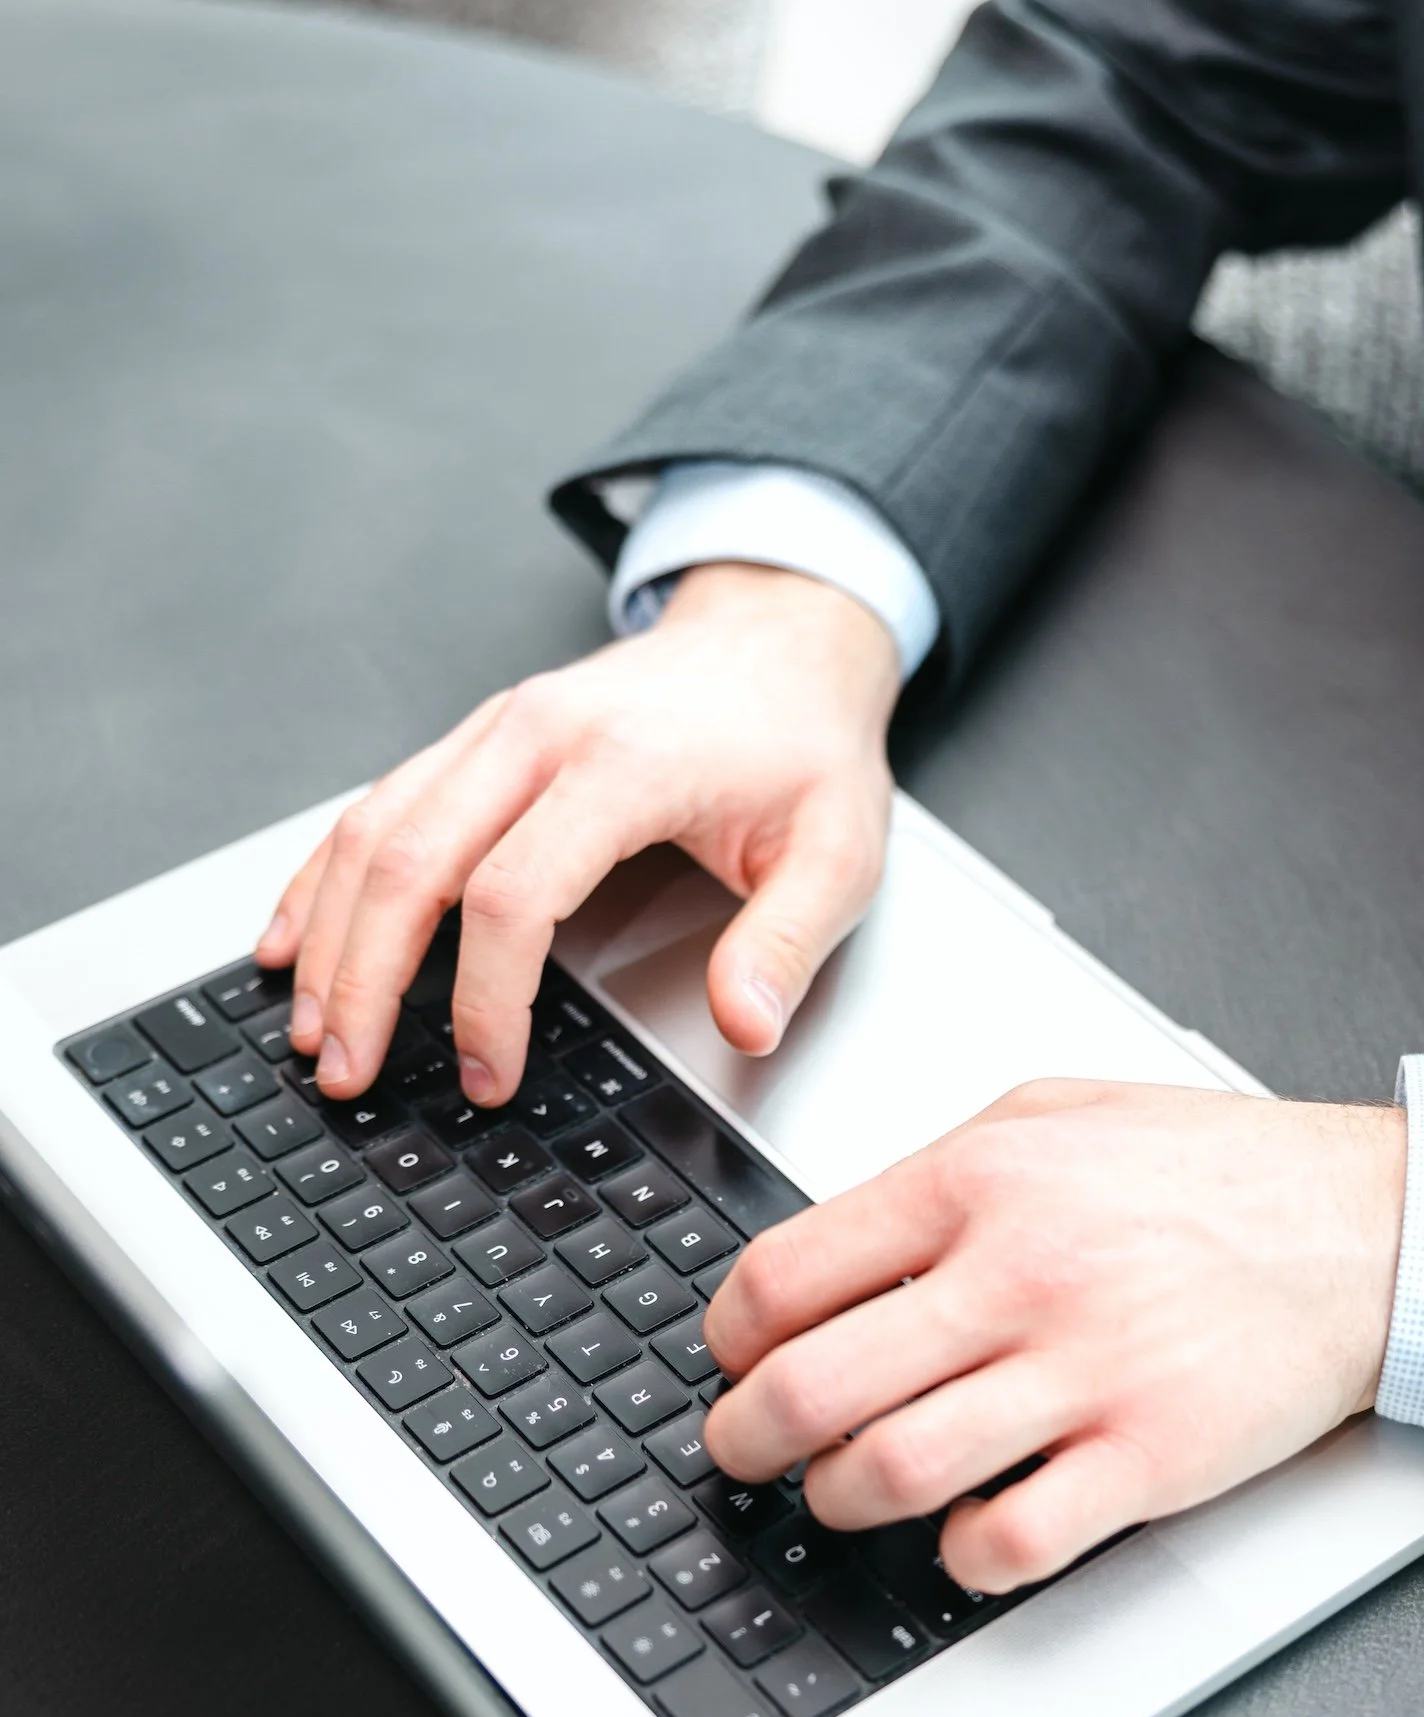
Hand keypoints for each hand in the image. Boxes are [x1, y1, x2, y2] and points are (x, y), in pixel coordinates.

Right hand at [259, 565, 899, 1102]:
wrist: (783, 641)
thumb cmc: (801, 743)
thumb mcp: (838, 849)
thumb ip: (787, 941)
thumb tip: (745, 1023)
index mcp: (622, 762)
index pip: (513, 895)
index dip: (486, 1001)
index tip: (489, 1075)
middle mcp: (539, 733)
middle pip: (409, 860)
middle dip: (363, 978)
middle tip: (346, 1071)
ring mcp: (497, 727)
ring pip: (373, 829)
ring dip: (327, 934)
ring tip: (309, 1028)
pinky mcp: (478, 737)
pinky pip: (375, 803)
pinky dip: (322, 875)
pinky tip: (291, 936)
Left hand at [704, 1081, 1407, 1594]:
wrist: (1367, 1227)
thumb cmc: (1219, 1172)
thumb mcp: (1055, 1110)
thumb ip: (941, 1169)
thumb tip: (834, 1242)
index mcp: (979, 1179)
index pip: (785, 1276)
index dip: (727, 1338)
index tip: (731, 1358)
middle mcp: (1019, 1274)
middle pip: (810, 1387)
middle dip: (744, 1440)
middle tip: (743, 1451)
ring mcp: (1084, 1371)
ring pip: (889, 1472)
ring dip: (837, 1501)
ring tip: (842, 1493)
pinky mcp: (1147, 1455)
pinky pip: (1008, 1540)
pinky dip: (960, 1554)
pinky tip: (964, 1529)